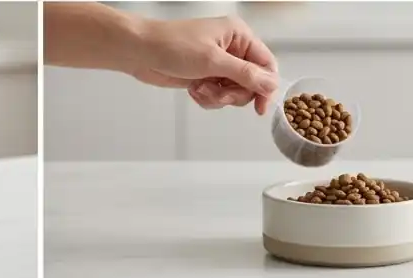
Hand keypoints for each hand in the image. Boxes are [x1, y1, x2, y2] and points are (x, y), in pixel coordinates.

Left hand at [131, 15, 277, 112]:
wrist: (140, 52)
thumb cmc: (173, 46)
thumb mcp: (213, 61)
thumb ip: (245, 74)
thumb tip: (272, 84)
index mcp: (239, 36)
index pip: (266, 64)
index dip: (265, 87)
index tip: (260, 107)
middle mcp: (231, 49)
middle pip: (250, 83)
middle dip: (233, 93)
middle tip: (217, 92)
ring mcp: (217, 64)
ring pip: (233, 92)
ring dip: (217, 97)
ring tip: (200, 88)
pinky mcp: (204, 76)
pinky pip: (217, 96)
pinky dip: (206, 98)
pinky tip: (193, 90)